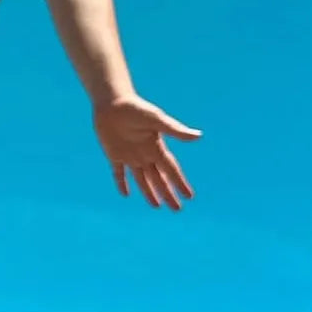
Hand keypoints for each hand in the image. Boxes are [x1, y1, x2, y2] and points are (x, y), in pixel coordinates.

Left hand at [93, 94, 201, 210]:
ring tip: (157, 206)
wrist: (112, 102)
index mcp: (157, 147)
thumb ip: (175, 130)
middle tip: (177, 209)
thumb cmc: (136, 108)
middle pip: (159, 179)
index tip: (189, 197)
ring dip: (150, 192)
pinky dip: (122, 183)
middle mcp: (145, 154)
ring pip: (142, 180)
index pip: (171, 170)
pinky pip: (119, 173)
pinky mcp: (114, 155)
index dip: (180, 183)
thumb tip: (198, 136)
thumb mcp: (156, 120)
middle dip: (168, 194)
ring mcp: (130, 156)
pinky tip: (126, 194)